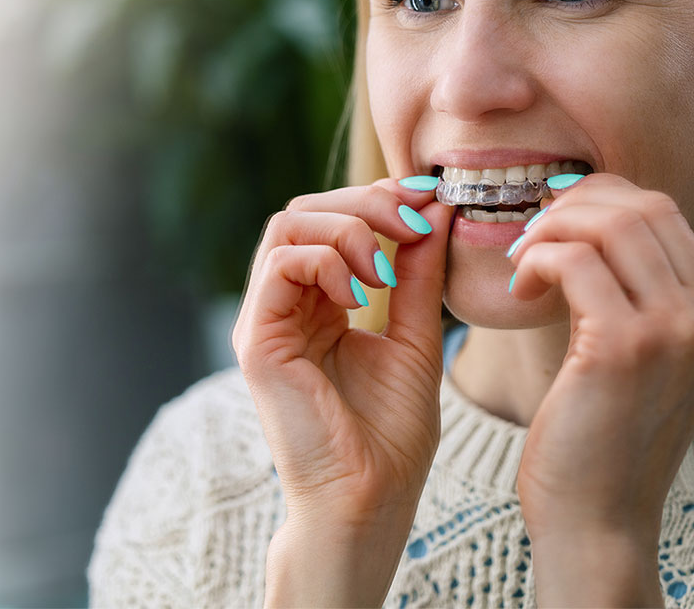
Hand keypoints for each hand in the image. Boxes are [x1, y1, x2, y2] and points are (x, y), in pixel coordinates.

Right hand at [232, 180, 452, 605]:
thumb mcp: (416, 332)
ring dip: (348, 229)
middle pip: (306, 210)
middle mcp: (285, 304)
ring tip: (386, 269)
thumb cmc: (392, 429)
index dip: (378, 197)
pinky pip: (280, 266)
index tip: (428, 198)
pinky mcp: (257, 341)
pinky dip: (326, 261)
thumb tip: (436, 208)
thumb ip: (420, 271)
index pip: (331, 218)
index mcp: (318, 301)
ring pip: (288, 226)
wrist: (373, 496)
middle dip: (366, 203)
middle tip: (412, 224)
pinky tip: (362, 293)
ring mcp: (266, 320)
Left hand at [507, 174, 693, 606]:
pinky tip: (521, 288)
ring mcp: (675, 331)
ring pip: (610, 223)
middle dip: (575, 204)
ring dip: (552, 228)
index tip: (560, 219)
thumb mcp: (645, 354)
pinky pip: (574, 261)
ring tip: (524, 259)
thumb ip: (640, 289)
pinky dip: (538, 259)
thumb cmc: (604, 433)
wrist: (598, 522)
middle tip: (535, 234)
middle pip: (642, 206)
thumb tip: (592, 213)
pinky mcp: (625, 348)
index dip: (603, 199)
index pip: (665, 212)